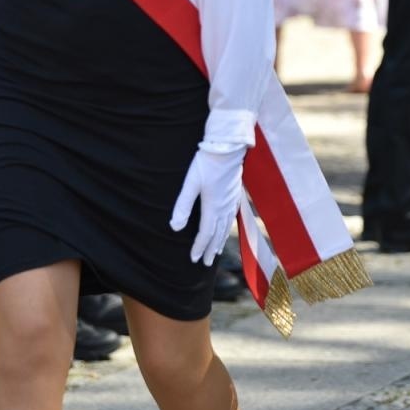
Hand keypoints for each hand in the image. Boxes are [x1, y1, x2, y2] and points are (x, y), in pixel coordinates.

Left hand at [169, 140, 247, 264]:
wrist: (227, 146)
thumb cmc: (206, 163)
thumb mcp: (190, 183)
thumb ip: (183, 206)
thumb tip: (174, 228)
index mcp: (212, 206)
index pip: (206, 233)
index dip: (199, 247)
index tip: (194, 259)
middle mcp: (224, 206)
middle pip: (218, 233)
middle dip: (211, 249)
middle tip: (206, 263)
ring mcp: (232, 200)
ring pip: (227, 226)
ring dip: (221, 240)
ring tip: (217, 251)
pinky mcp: (235, 193)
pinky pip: (232, 216)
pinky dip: (228, 227)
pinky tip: (227, 227)